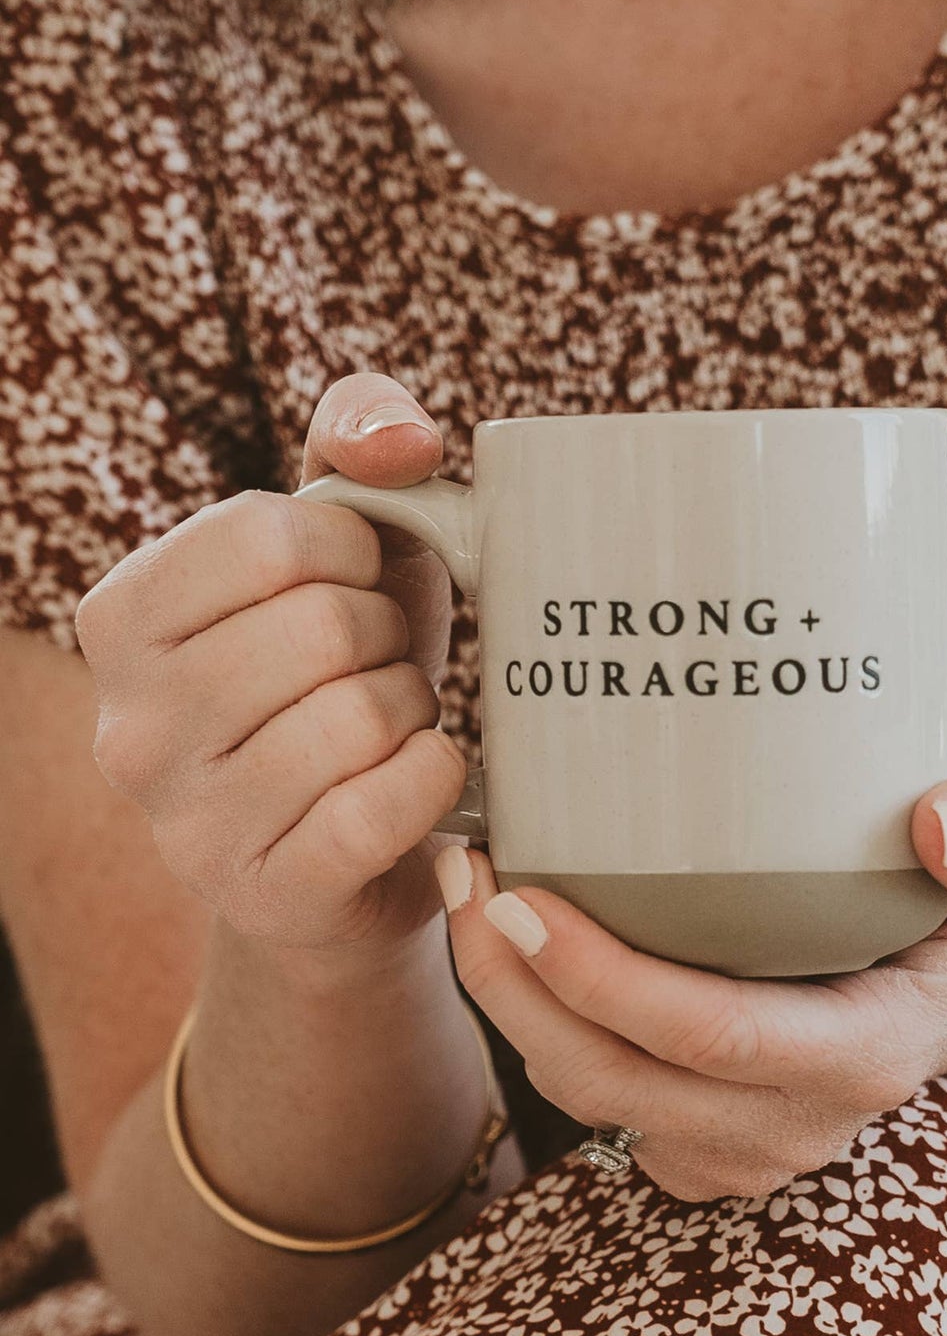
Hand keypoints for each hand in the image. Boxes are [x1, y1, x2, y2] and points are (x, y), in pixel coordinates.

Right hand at [75, 373, 463, 963]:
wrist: (350, 846)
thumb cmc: (346, 669)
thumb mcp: (342, 544)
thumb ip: (356, 441)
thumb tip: (404, 442)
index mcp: (123, 617)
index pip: (271, 536)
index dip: (354, 554)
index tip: (357, 589)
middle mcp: (129, 725)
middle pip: (325, 626)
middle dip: (387, 639)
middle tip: (377, 669)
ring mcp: (187, 824)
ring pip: (363, 715)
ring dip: (411, 710)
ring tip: (387, 725)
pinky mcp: (266, 894)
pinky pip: (388, 803)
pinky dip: (434, 777)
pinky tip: (417, 780)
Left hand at [441, 776, 946, 1200]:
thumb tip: (939, 824)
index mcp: (865, 1055)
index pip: (710, 1037)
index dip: (602, 978)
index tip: (521, 893)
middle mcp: (796, 1122)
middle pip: (617, 1080)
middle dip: (514, 987)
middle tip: (466, 871)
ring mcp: (748, 1141)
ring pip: (591, 1097)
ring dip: (511, 1005)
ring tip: (472, 888)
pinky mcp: (711, 1132)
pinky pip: (601, 1096)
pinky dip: (543, 1025)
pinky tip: (518, 938)